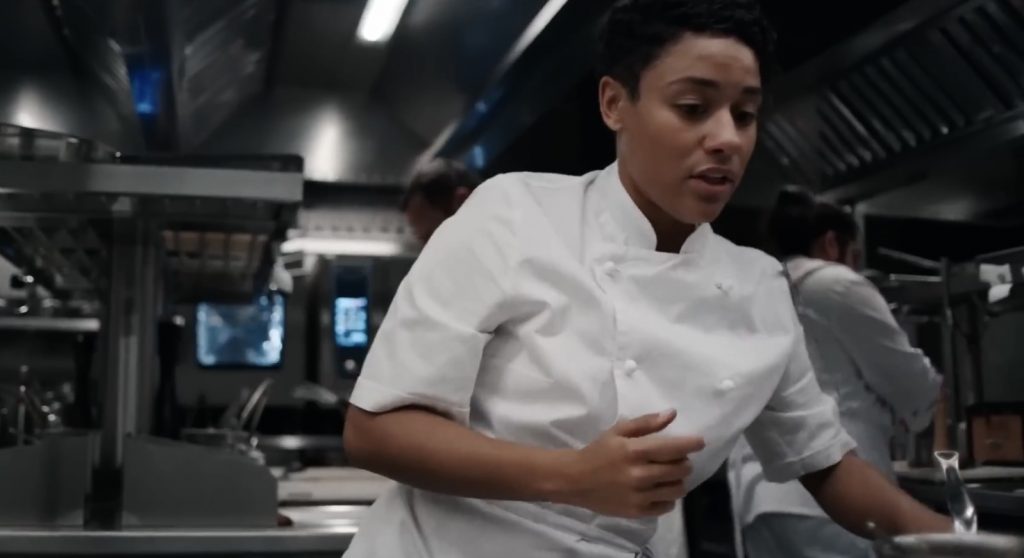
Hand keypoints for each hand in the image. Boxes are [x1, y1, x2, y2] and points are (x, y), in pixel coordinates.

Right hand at [555, 410, 704, 517]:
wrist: (574, 480)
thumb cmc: (598, 452)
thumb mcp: (618, 431)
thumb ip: (646, 423)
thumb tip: (672, 414)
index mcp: (635, 451)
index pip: (674, 448)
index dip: (691, 444)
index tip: (700, 442)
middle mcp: (640, 474)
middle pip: (680, 469)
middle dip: (684, 462)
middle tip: (678, 459)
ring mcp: (639, 495)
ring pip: (677, 489)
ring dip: (679, 480)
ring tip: (670, 475)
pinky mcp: (637, 511)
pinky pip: (666, 506)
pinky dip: (668, 497)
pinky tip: (660, 489)